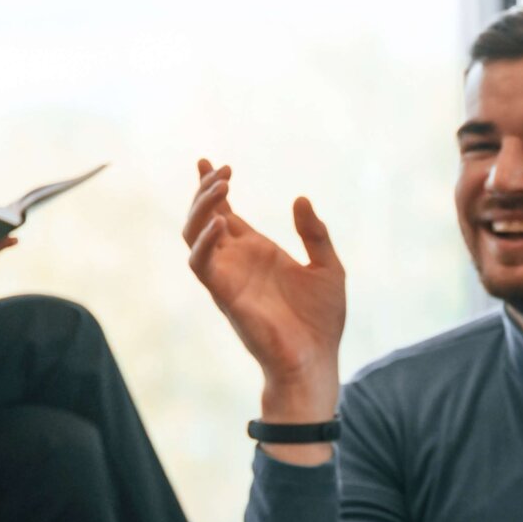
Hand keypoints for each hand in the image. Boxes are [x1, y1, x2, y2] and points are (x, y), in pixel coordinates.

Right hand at [182, 159, 346, 421]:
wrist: (316, 360)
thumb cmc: (321, 321)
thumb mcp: (328, 267)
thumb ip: (314, 233)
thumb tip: (300, 199)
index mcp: (258, 252)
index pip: (225, 214)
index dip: (214, 188)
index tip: (208, 161)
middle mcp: (237, 261)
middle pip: (204, 218)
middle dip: (205, 191)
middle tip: (221, 170)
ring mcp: (228, 277)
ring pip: (194, 234)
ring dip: (201, 208)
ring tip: (220, 186)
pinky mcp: (224, 295)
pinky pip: (201, 263)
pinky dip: (204, 241)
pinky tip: (220, 223)